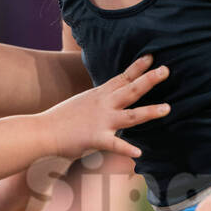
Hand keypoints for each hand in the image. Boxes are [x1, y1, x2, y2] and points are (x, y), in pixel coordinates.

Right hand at [42, 54, 170, 158]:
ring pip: (130, 115)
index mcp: (100, 95)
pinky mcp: (95, 138)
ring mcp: (101, 121)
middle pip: (131, 90)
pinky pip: (113, 145)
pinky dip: (125, 149)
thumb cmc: (63, 119)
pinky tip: (138, 154)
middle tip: (166, 70)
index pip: (122, 77)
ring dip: (149, 112)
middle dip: (149, 80)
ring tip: (167, 108)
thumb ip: (101, 101)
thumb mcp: (84, 103)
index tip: (152, 57)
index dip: (138, 67)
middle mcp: (103, 105)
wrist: (43, 131)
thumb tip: (113, 99)